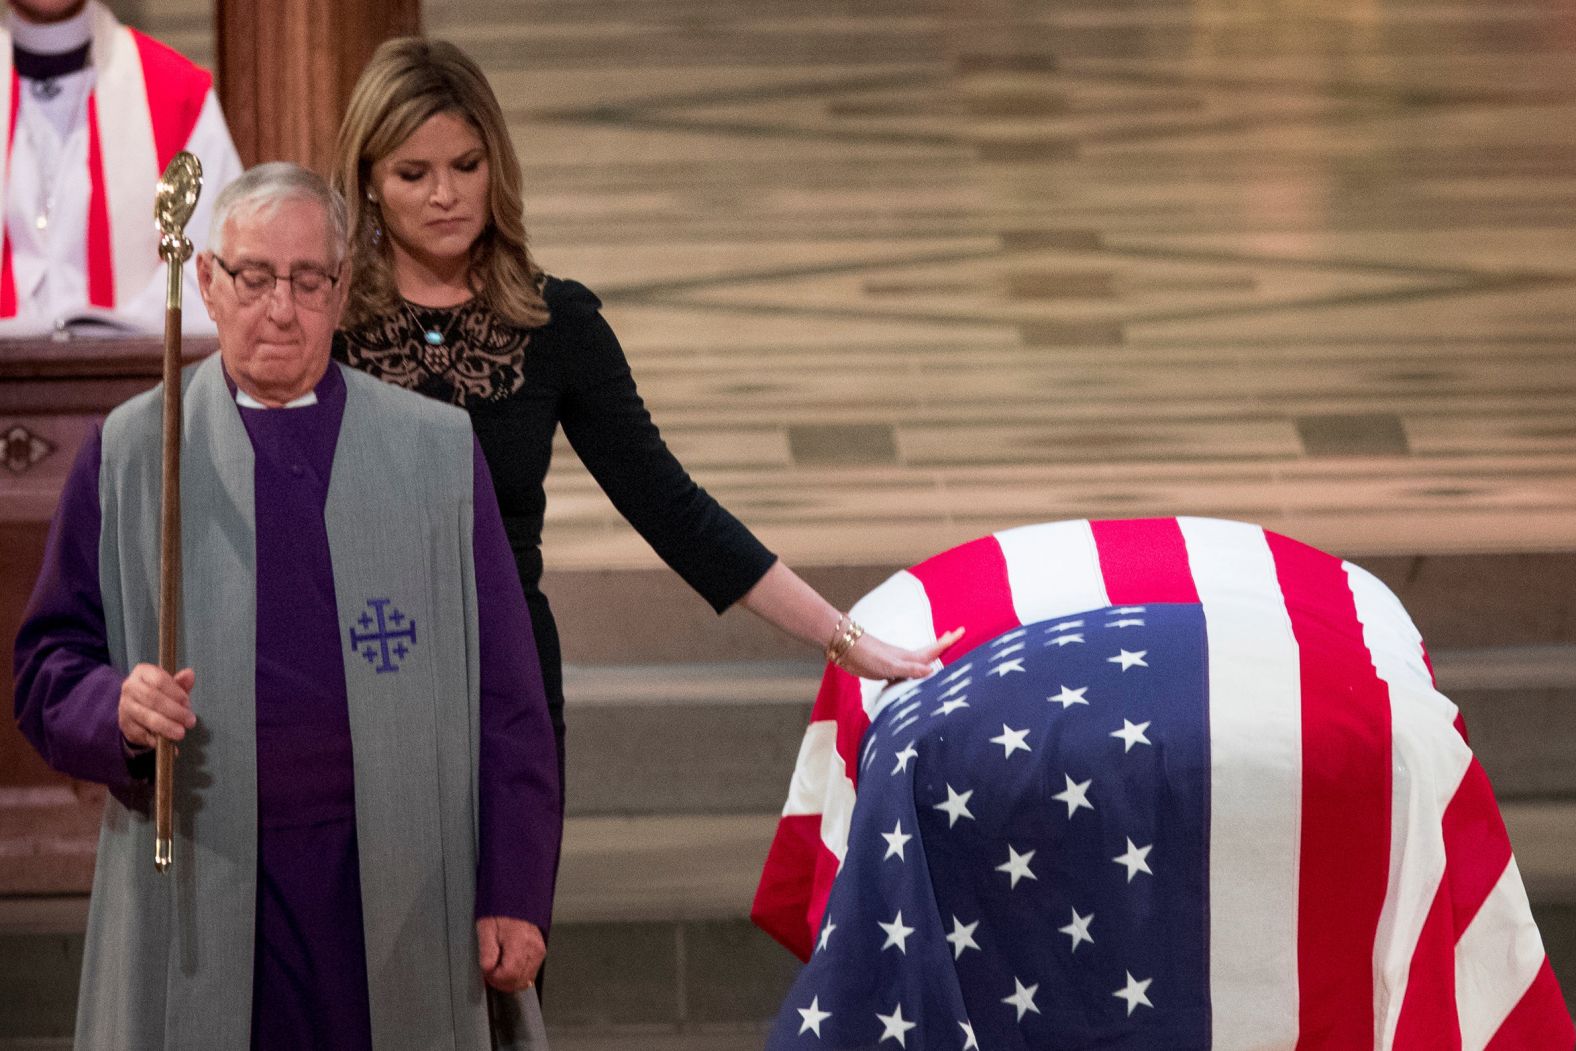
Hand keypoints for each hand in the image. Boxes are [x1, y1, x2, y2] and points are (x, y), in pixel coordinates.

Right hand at [118, 663, 195, 750]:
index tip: (187, 703)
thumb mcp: (171, 685)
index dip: (175, 692)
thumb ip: (181, 682)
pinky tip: (165, 742)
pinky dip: (153, 739)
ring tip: (180, 733)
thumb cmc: (159, 693)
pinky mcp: (125, 724)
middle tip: (190, 722)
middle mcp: (130, 687)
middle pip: (153, 699)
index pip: (159, 681)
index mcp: (143, 672)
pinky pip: (140, 733)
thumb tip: (189, 674)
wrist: (135, 707)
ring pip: (146, 717)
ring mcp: (125, 706)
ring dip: (165, 726)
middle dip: (174, 711)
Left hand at [477, 915, 545, 991]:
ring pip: (526, 980)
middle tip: (491, 974)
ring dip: (511, 981)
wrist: (517, 898)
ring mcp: (539, 951)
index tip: (487, 972)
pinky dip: (519, 975)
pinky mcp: (540, 952)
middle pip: (518, 981)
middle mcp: (532, 948)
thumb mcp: (486, 928)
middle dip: (502, 983)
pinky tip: (510, 967)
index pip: (509, 974)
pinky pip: (531, 973)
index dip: (495, 979)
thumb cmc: (501, 912)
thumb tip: (487, 970)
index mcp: (518, 942)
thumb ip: (486, 952)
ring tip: (499, 969)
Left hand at [839, 626, 965, 680]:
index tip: (962, 630)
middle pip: (928, 653)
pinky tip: (909, 676)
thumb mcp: (890, 664)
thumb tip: (932, 671)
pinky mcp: (884, 668)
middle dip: (942, 646)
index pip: (933, 650)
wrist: (845, 648)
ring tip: (938, 660)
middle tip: (955, 637)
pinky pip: (905, 671)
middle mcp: (904, 659)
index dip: (947, 641)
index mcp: (909, 658)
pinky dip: (912, 672)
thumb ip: (909, 669)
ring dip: (929, 660)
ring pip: (917, 662)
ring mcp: (894, 662)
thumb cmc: (867, 655)